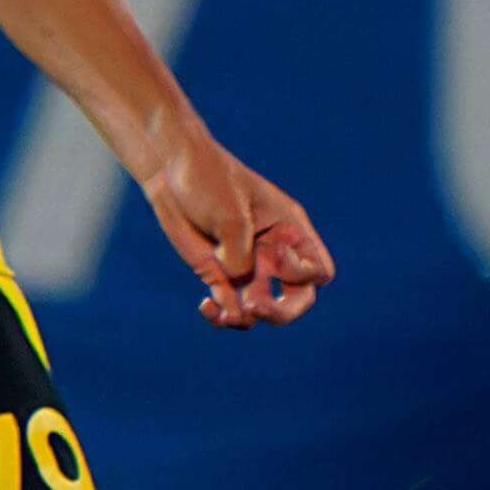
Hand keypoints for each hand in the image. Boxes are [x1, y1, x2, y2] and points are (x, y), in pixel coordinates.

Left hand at [141, 119, 331, 327]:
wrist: (171, 171)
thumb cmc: (207, 180)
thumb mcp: (230, 214)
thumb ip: (238, 253)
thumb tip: (234, 281)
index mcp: (289, 231)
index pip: (317, 271)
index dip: (299, 273)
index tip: (273, 253)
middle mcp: (273, 253)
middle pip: (297, 298)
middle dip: (282, 312)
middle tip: (256, 307)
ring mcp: (246, 266)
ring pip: (262, 309)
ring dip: (248, 318)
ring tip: (228, 313)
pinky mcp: (218, 274)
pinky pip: (230, 307)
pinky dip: (221, 315)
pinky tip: (206, 305)